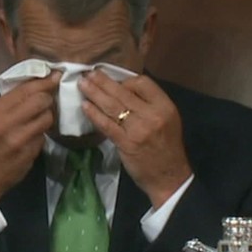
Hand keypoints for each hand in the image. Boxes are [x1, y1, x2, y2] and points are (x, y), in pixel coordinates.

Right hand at [0, 72, 59, 212]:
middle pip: (41, 101)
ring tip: (39, 117)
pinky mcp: (31, 153)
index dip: (44, 82)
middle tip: (48, 97)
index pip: (25, 90)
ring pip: (47, 118)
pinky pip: (44, 136)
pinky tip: (33, 135)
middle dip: (48, 97)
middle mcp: (8, 124)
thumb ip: (6, 103)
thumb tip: (31, 88)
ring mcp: (22, 140)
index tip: (54, 76)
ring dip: (47, 115)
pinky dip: (41, 133)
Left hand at [79, 71, 191, 208]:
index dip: (125, 80)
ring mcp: (138, 129)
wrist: (169, 177)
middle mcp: (152, 115)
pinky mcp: (126, 142)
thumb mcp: (166, 120)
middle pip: (123, 92)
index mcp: (165, 106)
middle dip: (103, 81)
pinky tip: (84, 106)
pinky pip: (107, 124)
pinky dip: (94, 114)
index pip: (143, 83)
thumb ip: (147, 105)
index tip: (113, 81)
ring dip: (94, 93)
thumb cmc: (165, 147)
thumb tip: (121, 89)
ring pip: (112, 105)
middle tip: (87, 73)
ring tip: (82, 84)